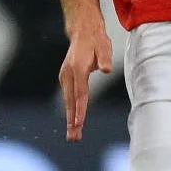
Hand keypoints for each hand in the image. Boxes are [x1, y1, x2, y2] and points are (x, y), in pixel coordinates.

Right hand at [59, 20, 113, 141]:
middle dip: (72, 121)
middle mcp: (68, 74)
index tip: (79, 124)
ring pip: (68, 102)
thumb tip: (106, 69)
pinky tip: (73, 122)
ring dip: (70, 119)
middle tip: (74, 138)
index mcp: (78, 69)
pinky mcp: (66, 79)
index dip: (80, 110)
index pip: (80, 94)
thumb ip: (105, 58)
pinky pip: (69, 98)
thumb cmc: (96, 40)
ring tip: (73, 136)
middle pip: (71, 102)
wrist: (83, 32)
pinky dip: (70, 111)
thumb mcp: (104, 46)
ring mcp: (65, 77)